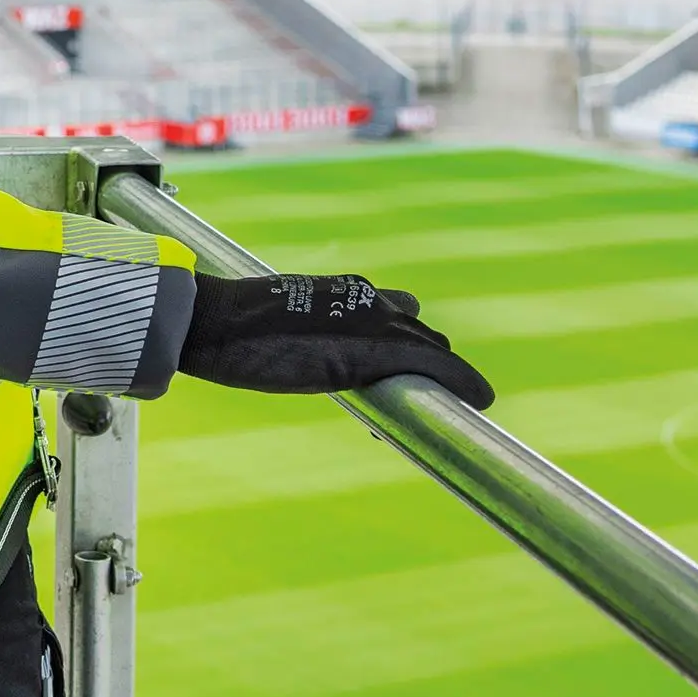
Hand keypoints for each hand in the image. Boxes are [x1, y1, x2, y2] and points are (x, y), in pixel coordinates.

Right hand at [173, 271, 492, 408]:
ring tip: (453, 406)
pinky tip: (481, 398)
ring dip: (443, 378)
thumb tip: (307, 358)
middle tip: (420, 403)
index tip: (402, 374)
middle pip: (419, 335)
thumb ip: (311, 336)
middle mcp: (369, 299)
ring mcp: (375, 322)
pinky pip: (434, 365)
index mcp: (345, 290)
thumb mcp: (283, 325)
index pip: (396, 317)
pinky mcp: (376, 350)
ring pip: (430, 350)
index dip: (406, 348)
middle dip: (426, 367)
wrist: (217, 322)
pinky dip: (461, 381)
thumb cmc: (234, 329)